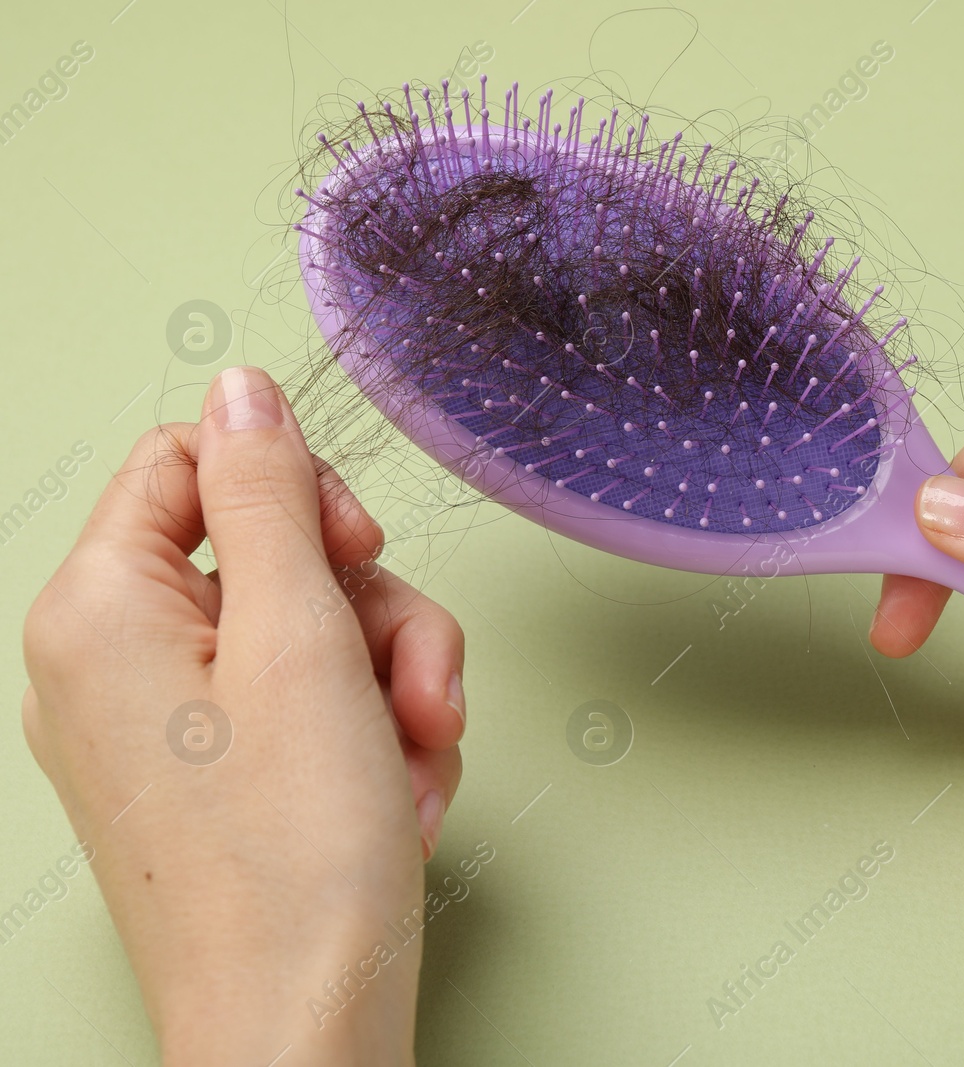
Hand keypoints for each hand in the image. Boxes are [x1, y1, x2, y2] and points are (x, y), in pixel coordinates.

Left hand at [22, 366, 465, 1064]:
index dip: (293, 490)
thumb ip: (269, 497)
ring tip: (415, 761)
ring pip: (310, 634)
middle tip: (413, 684)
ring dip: (393, 686)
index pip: (190, 462)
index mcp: (100, 610)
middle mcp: (114, 663)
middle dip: (373, 615)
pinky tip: (396, 799)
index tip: (355, 549)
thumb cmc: (294, 863)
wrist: (304, 1028)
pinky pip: (309, 708)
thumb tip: (241, 390)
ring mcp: (165, 729)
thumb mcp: (301, 641)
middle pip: (271, 556)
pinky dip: (371, 740)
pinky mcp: (215, 780)